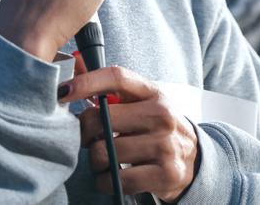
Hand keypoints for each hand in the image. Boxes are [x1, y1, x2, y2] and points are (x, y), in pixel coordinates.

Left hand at [58, 66, 199, 201]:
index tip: (63, 92)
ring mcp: (165, 145)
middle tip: (87, 139)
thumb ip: (113, 93)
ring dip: (95, 161)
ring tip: (103, 159)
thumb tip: (69, 84)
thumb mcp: (144, 104)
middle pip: (102, 119)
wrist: (196, 160)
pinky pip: (117, 180)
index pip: (117, 77)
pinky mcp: (165, 174)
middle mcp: (162, 115)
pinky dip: (105, 181)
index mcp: (154, 93)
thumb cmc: (159, 129)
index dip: (86, 82)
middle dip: (85, 133)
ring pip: (105, 153)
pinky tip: (111, 176)